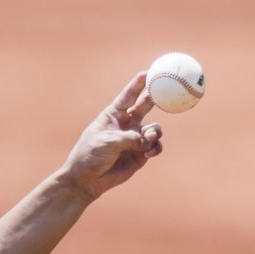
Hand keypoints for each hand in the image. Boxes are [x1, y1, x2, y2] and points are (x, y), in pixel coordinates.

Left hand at [61, 72, 162, 200]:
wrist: (86, 181)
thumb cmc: (90, 156)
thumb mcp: (106, 143)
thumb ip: (128, 138)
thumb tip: (146, 140)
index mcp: (112, 115)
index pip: (128, 95)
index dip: (139, 83)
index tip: (150, 72)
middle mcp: (126, 125)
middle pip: (146, 105)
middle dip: (157, 97)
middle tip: (168, 92)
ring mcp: (134, 139)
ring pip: (154, 129)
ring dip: (154, 133)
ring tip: (147, 140)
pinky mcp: (140, 154)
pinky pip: (155, 146)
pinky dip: (154, 148)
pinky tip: (148, 152)